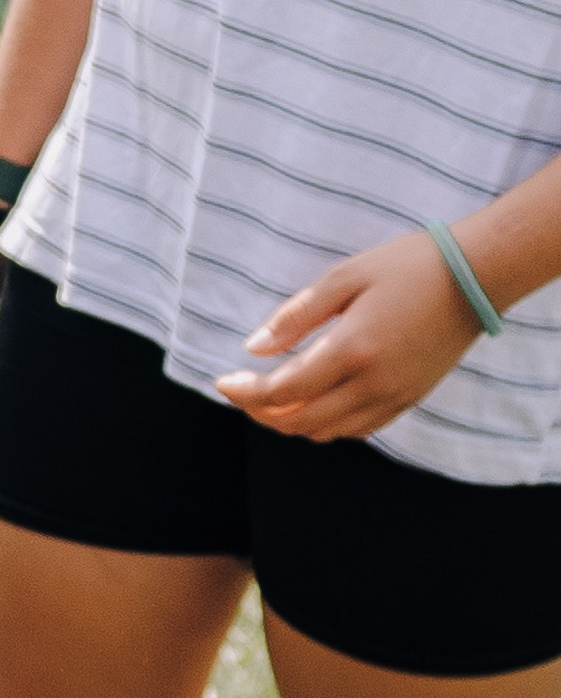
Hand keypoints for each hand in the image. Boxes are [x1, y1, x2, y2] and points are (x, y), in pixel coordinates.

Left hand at [215, 227, 482, 440]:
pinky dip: (325, 423)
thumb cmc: (408, 266)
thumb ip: (296, 316)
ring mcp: (394, 396)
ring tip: (269, 397)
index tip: (221, 381)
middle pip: (299, 420)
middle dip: (260, 411)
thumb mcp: (344, 277)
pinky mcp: (409, 399)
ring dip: (290, 421)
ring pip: (327, 431)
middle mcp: (374, 383)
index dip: (244, 392)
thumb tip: (254, 348)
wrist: (476, 277)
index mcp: (353, 349)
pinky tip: (312, 401)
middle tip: (239, 391)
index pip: (283, 390)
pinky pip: (357, 428)